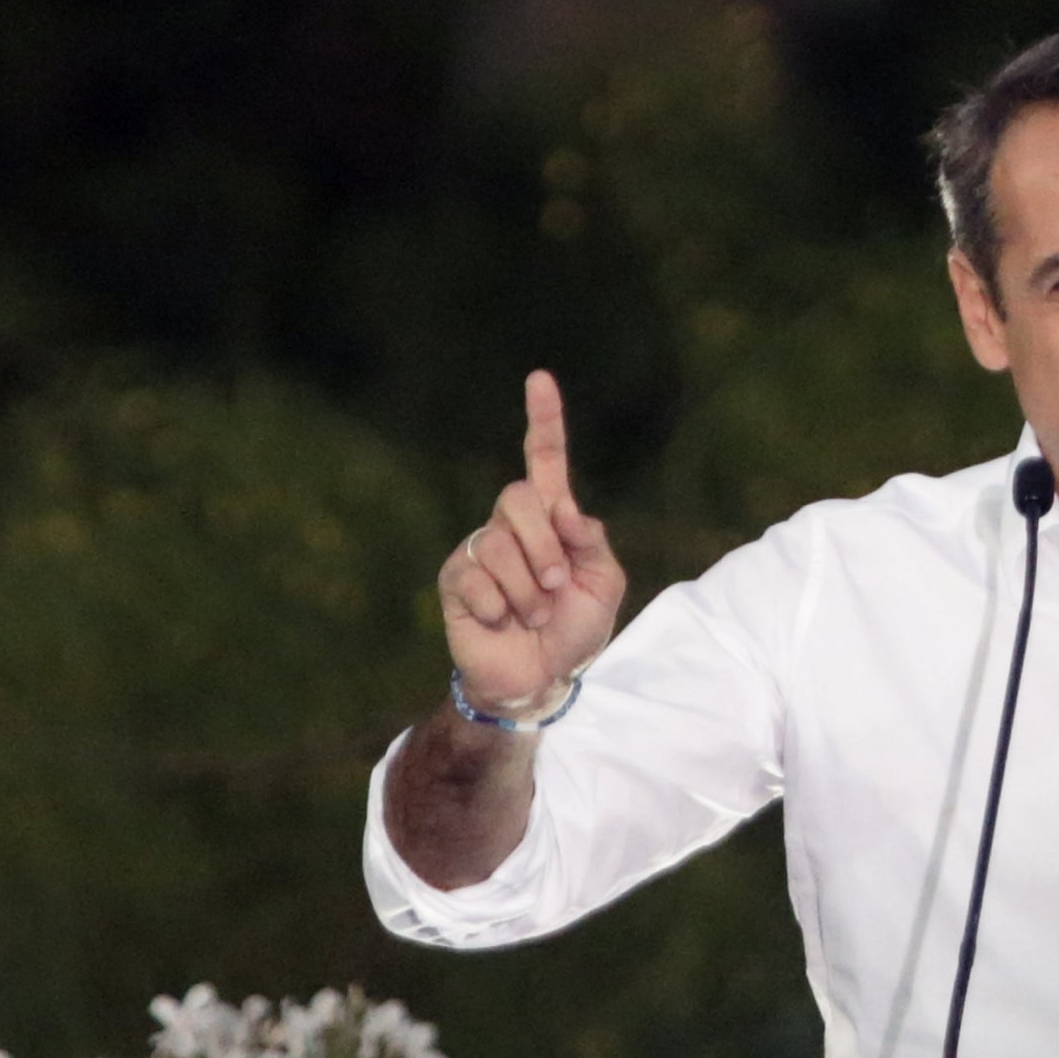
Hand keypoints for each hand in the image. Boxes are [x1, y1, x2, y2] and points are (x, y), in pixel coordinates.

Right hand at [439, 370, 625, 715]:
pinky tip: (501, 622)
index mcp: (551, 519)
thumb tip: (566, 508)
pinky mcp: (456, 579)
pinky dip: (499, 607)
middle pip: (517, 498)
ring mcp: (480, 550)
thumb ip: (591, 542)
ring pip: (498, 543)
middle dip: (543, 546)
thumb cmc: (574, 630)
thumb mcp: (602, 585)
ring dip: (526, 590)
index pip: (543, 460)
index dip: (544, 420)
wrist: (540, 678)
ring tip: (533, 615)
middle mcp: (511, 526)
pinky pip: (475, 578)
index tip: (540, 379)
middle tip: (555, 586)